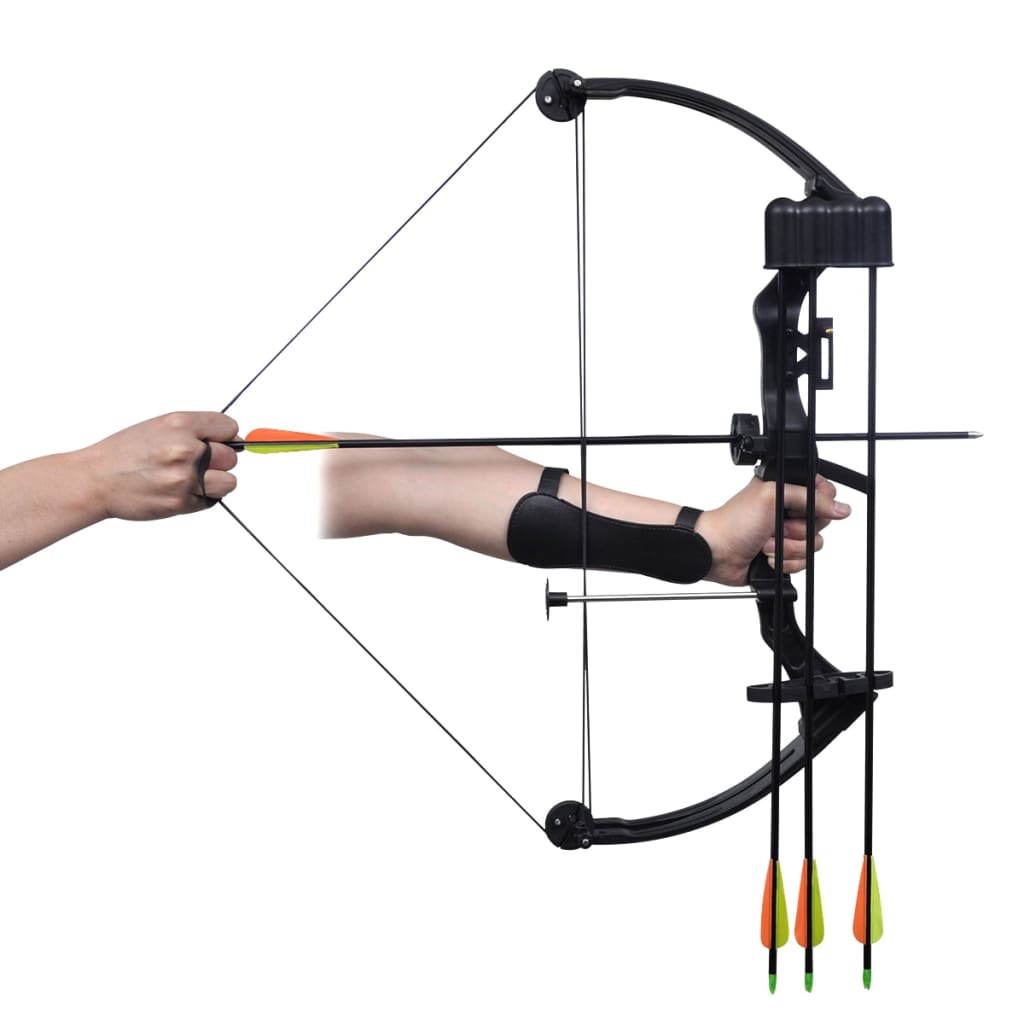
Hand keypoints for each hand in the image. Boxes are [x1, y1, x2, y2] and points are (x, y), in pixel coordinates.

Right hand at [78, 411, 239, 520]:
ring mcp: (184, 478)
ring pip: (228, 482)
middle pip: (231, 457)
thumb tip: (234, 439)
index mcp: (180, 424)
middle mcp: (185, 449)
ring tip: (191, 479)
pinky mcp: (181, 503)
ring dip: (215, 482)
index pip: (228, 427)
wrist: (95, 480)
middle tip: (197, 463)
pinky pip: (211, 501)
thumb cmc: (125, 453)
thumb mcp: (159, 427)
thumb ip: (195, 430)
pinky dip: (200, 498)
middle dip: (219, 460)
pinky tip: (178, 490)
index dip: (225, 435)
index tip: (219, 441)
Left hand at [695, 474, 850, 586]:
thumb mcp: (772, 497)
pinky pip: (804, 562)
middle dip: (797, 529)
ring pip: (813, 545)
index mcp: (788, 489)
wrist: (716, 552)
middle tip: (775, 526)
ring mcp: (789, 535)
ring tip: (765, 542)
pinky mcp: (786, 555)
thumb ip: (810, 498)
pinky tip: (766, 556)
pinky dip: (785, 562)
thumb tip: (841, 508)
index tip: (799, 510)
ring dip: (787, 547)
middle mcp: (791, 511)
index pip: (825, 494)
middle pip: (822, 522)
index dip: (818, 505)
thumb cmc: (734, 522)